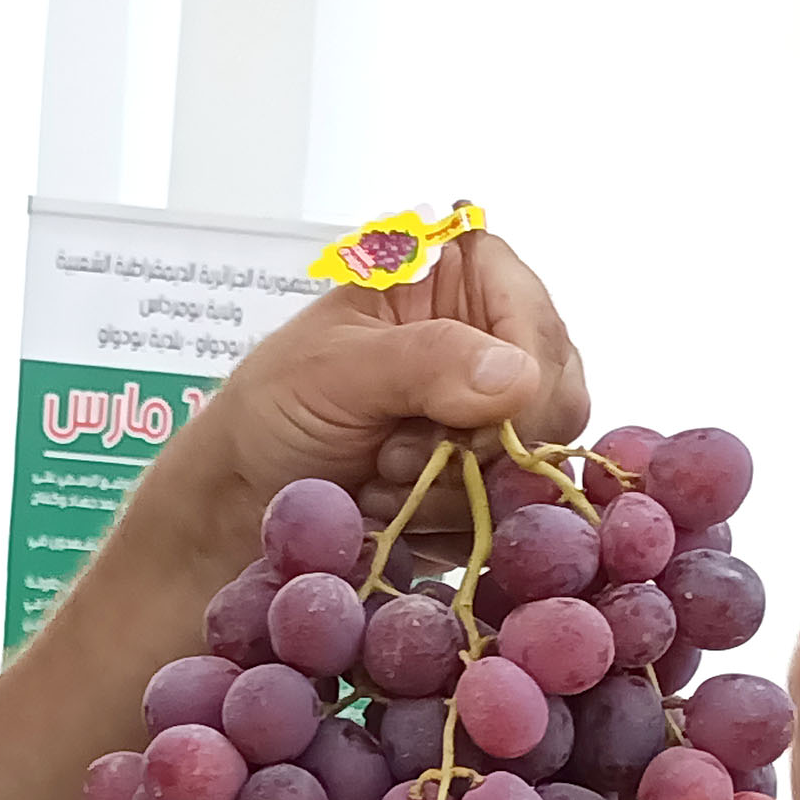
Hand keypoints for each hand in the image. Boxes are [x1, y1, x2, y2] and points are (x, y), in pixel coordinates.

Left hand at [182, 231, 589, 547]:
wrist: (243, 503)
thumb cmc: (273, 413)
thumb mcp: (334, 371)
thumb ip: (425, 362)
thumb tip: (517, 376)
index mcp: (456, 275)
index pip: (537, 318)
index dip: (520, 382)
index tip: (466, 431)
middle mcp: (491, 336)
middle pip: (557, 394)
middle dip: (481, 445)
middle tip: (398, 457)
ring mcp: (496, 413)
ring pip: (538, 462)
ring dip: (460, 491)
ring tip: (383, 477)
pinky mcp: (490, 480)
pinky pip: (515, 510)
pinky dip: (458, 524)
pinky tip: (400, 512)